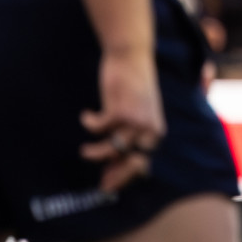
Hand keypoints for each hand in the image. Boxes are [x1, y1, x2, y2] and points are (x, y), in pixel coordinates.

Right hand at [80, 49, 163, 192]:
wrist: (132, 57)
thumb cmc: (132, 87)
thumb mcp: (136, 113)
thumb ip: (128, 135)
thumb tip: (113, 161)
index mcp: (156, 130)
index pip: (143, 163)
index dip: (125, 177)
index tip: (108, 184)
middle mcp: (150, 128)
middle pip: (132, 162)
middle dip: (115, 175)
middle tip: (100, 183)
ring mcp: (136, 120)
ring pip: (113, 149)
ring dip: (96, 153)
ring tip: (84, 151)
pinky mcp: (120, 109)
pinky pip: (99, 128)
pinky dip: (90, 124)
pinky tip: (87, 116)